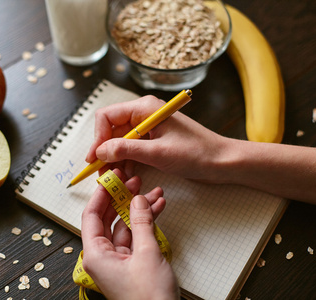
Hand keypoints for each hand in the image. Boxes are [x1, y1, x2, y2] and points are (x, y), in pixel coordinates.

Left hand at [81, 169, 178, 299]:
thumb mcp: (147, 254)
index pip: (91, 216)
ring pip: (125, 225)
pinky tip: (157, 208)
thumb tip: (137, 199)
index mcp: (95, 255)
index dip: (101, 194)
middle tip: (133, 180)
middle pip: (108, 218)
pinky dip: (146, 223)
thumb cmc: (149, 299)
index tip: (111, 178)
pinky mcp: (132, 263)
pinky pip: (136, 236)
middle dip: (122, 198)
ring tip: (153, 192)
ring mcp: (118, 259)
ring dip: (139, 209)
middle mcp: (103, 256)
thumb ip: (142, 223)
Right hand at [85, 95, 226, 182]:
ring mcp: (148, 129)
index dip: (97, 137)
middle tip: (101, 173)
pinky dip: (126, 162)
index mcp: (145, 108)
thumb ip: (126, 150)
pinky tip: (126, 176)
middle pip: (111, 130)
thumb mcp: (158, 153)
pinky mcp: (153, 141)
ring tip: (113, 178)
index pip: (107, 116)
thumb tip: (100, 151)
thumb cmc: (196, 153)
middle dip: (104, 151)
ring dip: (114, 159)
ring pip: (120, 142)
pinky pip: (131, 150)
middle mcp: (144, 115)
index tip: (94, 158)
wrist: (221, 162)